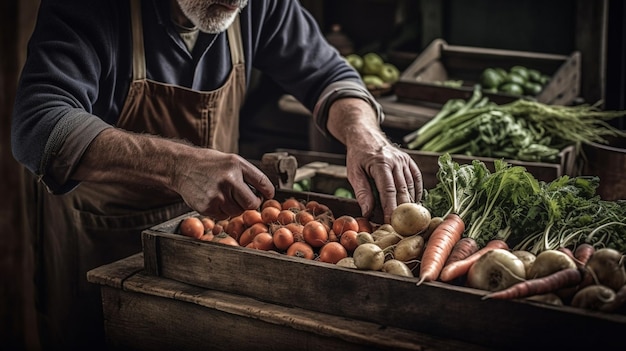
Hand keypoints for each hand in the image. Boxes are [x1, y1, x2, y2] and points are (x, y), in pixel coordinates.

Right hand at [73, 129, 274, 220]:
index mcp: (236, 166)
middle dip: (251, 203)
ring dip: (236, 207)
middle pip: (252, 204)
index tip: (267, 194)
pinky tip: (215, 199)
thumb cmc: (210, 164)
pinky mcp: (207, 207)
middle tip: (245, 198)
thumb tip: (268, 193)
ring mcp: (217, 195)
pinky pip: (224, 216)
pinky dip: (223, 211)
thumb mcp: (232, 160)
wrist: (181, 167)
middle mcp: (228, 180)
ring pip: (238, 212)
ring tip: (225, 195)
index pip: (263, 184)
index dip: (267, 192)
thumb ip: (250, 175)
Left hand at [325, 97, 422, 223]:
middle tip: (401, 227)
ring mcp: (405, 160)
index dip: (391, 208)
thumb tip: (368, 213)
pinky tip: (414, 205)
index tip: (391, 223)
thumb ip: (362, 192)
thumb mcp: (353, 173)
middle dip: (402, 210)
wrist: (366, 135)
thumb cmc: (358, 156)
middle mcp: (396, 161)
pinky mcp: (409, 161)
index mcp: (380, 163)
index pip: (388, 191)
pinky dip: (416, 193)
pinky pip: (416, 179)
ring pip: (411, 186)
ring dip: (411, 203)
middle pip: (402, 190)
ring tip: (410, 220)